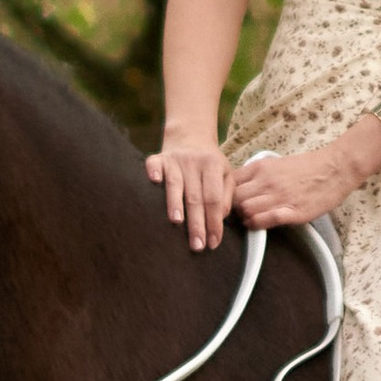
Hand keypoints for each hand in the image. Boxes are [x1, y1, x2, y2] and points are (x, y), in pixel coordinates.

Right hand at [146, 135, 235, 250]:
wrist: (191, 135)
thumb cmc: (210, 163)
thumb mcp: (226, 176)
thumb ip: (225, 197)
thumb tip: (218, 220)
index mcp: (214, 166)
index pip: (214, 199)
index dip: (214, 222)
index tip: (213, 242)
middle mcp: (195, 162)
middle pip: (196, 196)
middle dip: (196, 223)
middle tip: (197, 245)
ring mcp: (176, 159)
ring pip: (175, 183)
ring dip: (175, 202)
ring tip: (176, 222)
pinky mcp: (159, 157)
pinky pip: (154, 163)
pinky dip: (154, 171)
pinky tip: (154, 181)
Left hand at [234, 135, 373, 227]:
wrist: (335, 168)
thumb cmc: (307, 167)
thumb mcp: (275, 163)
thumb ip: (256, 174)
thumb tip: (237, 186)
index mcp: (260, 167)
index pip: (229, 183)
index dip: (225, 195)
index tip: (228, 202)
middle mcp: (267, 181)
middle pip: (234, 200)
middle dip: (233, 209)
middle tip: (238, 214)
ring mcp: (279, 197)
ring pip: (246, 211)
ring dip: (245, 218)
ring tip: (250, 219)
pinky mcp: (293, 212)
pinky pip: (265, 220)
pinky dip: (257, 225)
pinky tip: (259, 224)